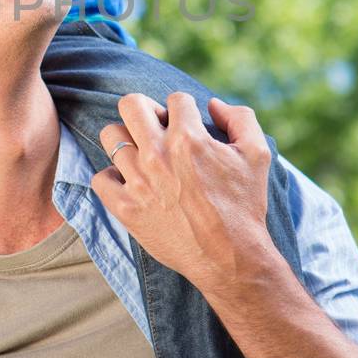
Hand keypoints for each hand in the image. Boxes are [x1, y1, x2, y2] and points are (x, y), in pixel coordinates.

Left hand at [91, 91, 273, 291]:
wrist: (231, 258)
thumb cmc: (244, 206)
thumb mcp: (257, 155)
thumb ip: (240, 118)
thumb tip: (213, 104)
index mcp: (190, 138)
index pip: (176, 99)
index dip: (186, 110)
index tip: (189, 127)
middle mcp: (158, 155)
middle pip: (131, 104)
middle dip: (147, 110)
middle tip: (159, 130)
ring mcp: (138, 182)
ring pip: (111, 136)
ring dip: (128, 141)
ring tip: (143, 156)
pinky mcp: (125, 208)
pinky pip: (100, 178)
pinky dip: (113, 178)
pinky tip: (132, 184)